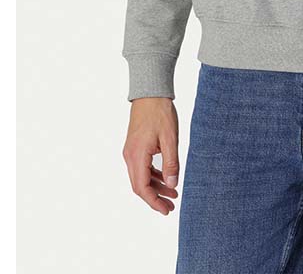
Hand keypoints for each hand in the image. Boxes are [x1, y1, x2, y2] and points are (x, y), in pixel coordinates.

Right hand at [122, 97, 180, 214]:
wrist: (150, 93)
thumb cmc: (160, 112)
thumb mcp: (169, 138)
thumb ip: (170, 163)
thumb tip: (172, 185)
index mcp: (136, 156)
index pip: (141, 188)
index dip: (153, 202)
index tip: (166, 210)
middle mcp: (130, 156)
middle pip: (139, 185)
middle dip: (155, 198)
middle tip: (171, 206)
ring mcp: (131, 151)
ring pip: (141, 177)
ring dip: (156, 187)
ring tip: (173, 194)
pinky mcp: (135, 147)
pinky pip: (142, 167)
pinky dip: (153, 176)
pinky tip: (166, 179)